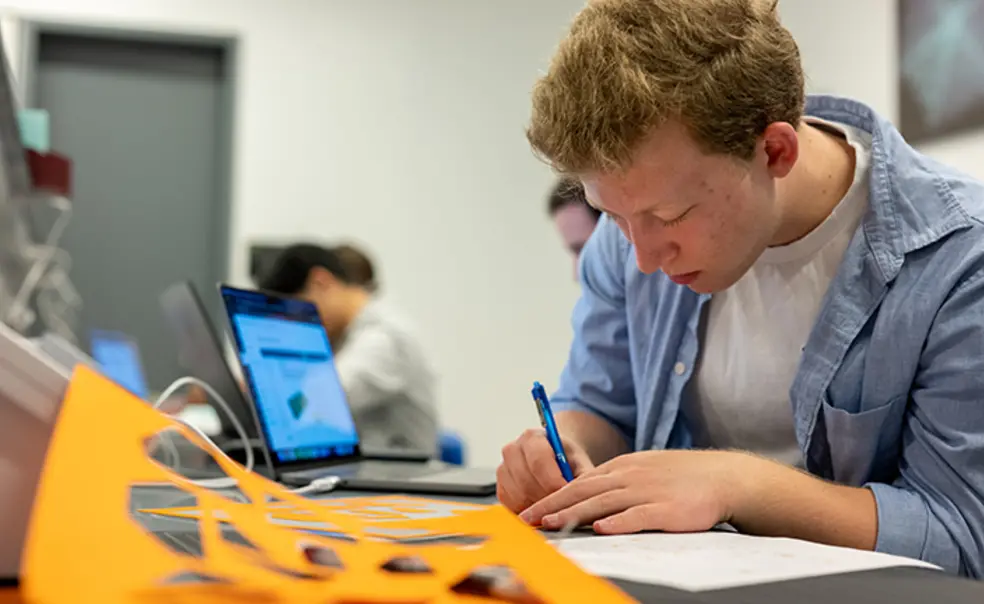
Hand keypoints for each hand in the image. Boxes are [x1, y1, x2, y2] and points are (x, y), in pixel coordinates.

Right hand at [496, 428, 594, 513]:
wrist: (553, 457)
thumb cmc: (566, 458)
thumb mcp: (579, 461)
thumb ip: (583, 475)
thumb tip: (588, 496)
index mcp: (532, 437)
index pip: (538, 463)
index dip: (554, 483)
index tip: (568, 495)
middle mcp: (513, 450)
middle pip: (527, 483)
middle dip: (548, 499)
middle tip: (564, 506)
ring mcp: (503, 470)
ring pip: (519, 497)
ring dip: (538, 507)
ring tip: (555, 506)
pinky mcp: (501, 488)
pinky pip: (511, 507)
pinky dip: (528, 512)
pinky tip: (542, 508)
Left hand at [519, 449, 750, 534]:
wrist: (722, 477)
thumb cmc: (682, 477)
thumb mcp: (643, 470)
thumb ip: (615, 482)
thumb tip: (587, 497)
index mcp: (621, 467)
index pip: (578, 482)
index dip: (552, 496)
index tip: (530, 510)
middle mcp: (628, 476)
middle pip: (582, 491)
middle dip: (552, 506)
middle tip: (528, 519)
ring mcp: (646, 491)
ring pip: (603, 503)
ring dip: (574, 514)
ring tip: (552, 524)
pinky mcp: (666, 509)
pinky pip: (637, 516)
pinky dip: (617, 522)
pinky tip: (601, 529)